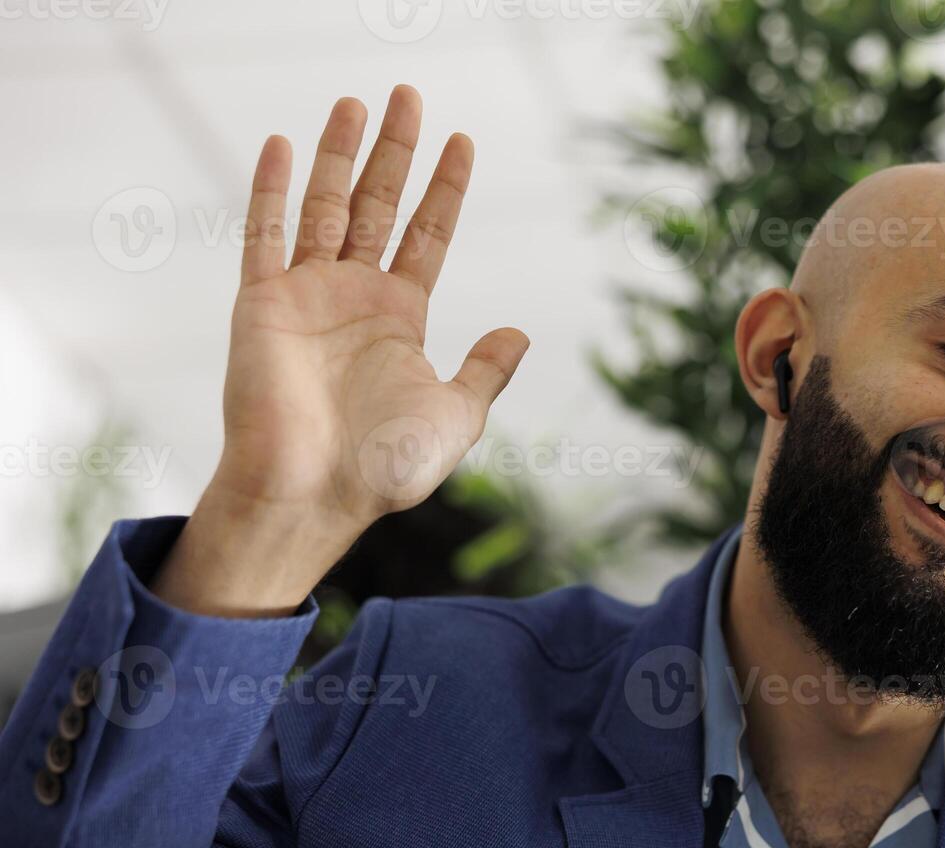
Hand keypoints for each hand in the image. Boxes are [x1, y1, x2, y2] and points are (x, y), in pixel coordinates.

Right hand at [153, 86, 527, 615]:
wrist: (313, 493)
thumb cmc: (384, 467)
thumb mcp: (457, 416)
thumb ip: (486, 371)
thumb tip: (519, 333)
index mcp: (400, 318)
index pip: (427, 235)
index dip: (445, 190)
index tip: (463, 142)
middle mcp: (354, 296)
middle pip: (379, 205)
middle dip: (395, 152)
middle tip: (409, 96)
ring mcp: (307, 294)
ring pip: (327, 206)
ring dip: (340, 153)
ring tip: (357, 102)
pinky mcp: (263, 302)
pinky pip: (265, 233)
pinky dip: (272, 189)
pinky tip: (286, 145)